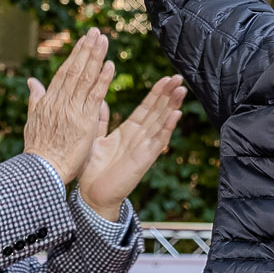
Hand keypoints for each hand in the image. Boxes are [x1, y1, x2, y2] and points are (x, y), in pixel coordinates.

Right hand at [22, 30, 114, 183]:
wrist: (42, 170)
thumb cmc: (38, 150)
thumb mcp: (32, 120)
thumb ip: (35, 99)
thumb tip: (32, 81)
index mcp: (49, 100)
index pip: (64, 72)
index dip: (75, 55)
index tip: (84, 40)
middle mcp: (60, 101)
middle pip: (75, 70)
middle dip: (86, 49)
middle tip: (96, 32)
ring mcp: (72, 109)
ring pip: (85, 78)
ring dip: (95, 57)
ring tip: (104, 40)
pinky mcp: (85, 121)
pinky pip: (95, 96)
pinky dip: (103, 79)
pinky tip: (110, 65)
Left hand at [77, 74, 188, 222]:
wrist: (91, 195)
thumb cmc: (92, 170)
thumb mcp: (95, 139)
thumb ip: (100, 120)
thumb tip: (102, 100)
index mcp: (128, 132)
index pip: (146, 108)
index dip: (156, 93)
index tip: (166, 78)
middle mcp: (139, 138)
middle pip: (157, 112)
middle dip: (168, 95)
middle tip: (179, 77)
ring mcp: (143, 148)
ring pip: (160, 123)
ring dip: (171, 106)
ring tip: (181, 90)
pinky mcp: (144, 159)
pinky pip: (157, 141)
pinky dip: (166, 128)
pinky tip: (175, 115)